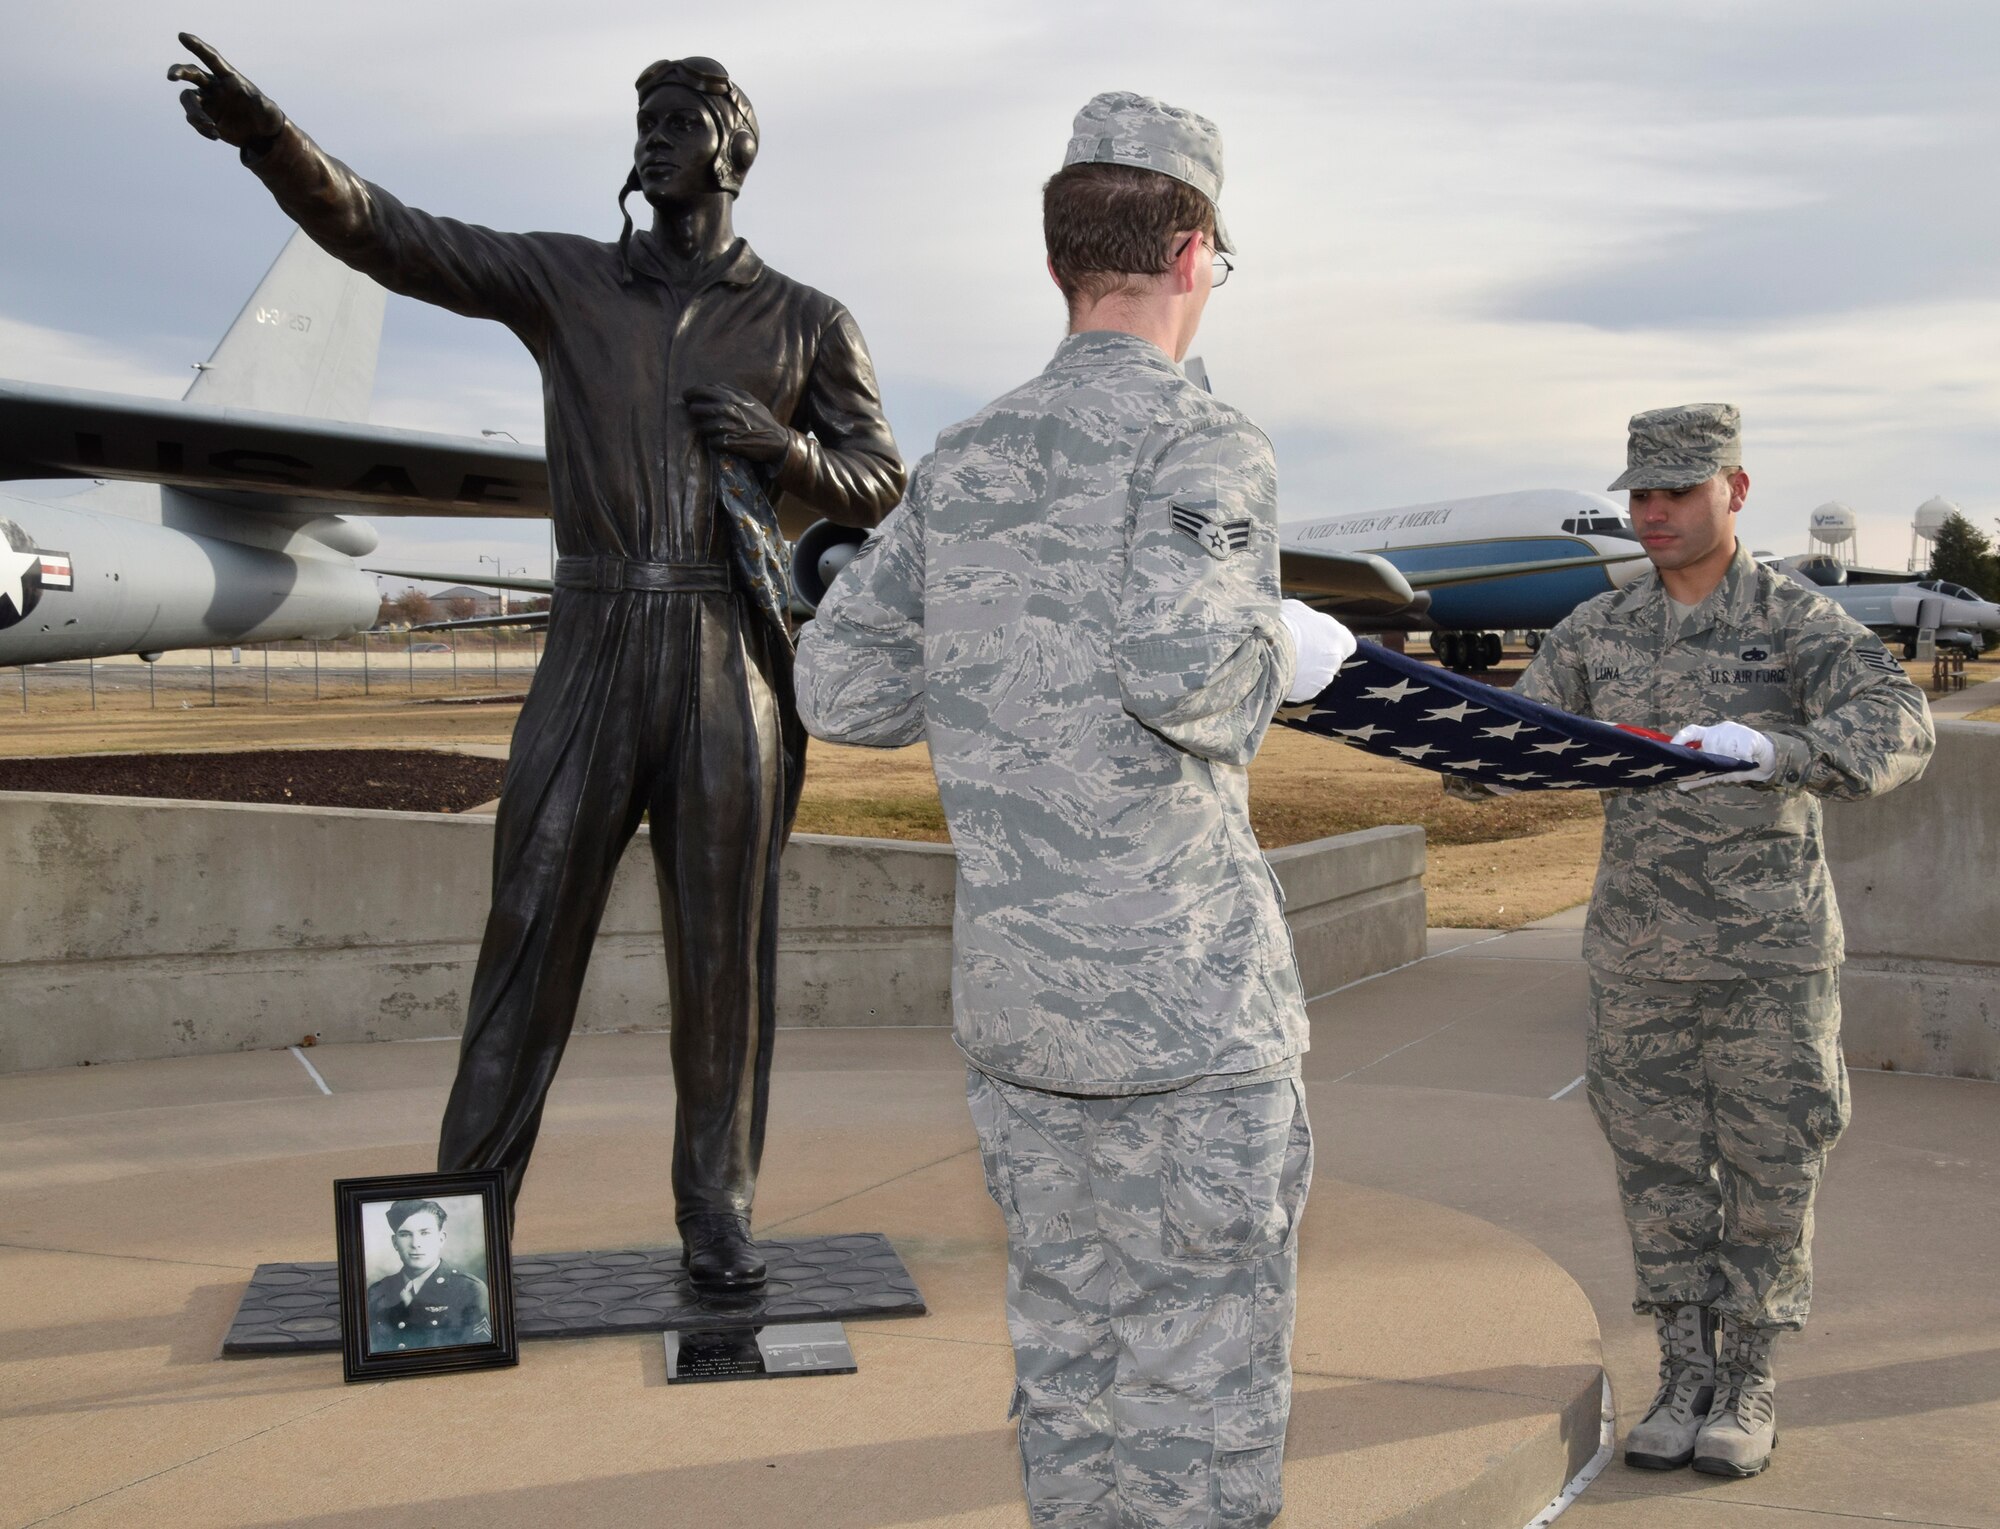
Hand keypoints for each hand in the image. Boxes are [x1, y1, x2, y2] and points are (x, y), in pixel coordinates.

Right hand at [167, 33, 284, 149]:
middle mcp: (214, 86)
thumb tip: (258, 99)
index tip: (182, 36)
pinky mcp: (205, 116)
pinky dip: (201, 127)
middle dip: (179, 71)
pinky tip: (215, 135)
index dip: (197, 47)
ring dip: (194, 112)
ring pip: (188, 99)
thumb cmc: (267, 116)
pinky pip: (193, 119)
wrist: (261, 135)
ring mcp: (208, 101)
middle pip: (192, 73)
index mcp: (229, 78)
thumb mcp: (269, 110)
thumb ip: (262, 103)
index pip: (212, 59)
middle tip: (171, 77)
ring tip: (210, 126)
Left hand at [685, 384, 791, 464]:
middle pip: (698, 408)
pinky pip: (712, 443)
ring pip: (703, 427)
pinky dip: (713, 444)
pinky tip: (718, 442)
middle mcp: (729, 410)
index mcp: (733, 397)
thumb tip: (715, 386)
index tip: (687, 396)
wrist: (776, 440)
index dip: (692, 392)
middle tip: (692, 411)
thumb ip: (732, 392)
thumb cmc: (762, 419)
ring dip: (703, 429)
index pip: (705, 390)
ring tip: (708, 430)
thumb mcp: (750, 400)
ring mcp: (729, 426)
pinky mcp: (730, 443)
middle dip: (694, 410)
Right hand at [1279, 599, 1357, 702]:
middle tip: (1298, 648)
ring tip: (1286, 660)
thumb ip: (1311, 619)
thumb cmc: (1282, 625)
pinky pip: (1304, 687)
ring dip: (1307, 670)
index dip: (1333, 641)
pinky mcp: (1307, 694)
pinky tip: (1283, 671)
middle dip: (1319, 656)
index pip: (1348, 644)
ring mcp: (1322, 680)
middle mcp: (1335, 661)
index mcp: (1338, 638)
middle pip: (1332, 660)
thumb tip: (1307, 620)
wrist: (1263, 651)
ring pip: (1318, 675)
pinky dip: (1296, 681)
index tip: (1320, 639)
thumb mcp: (1298, 610)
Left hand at [1672, 719, 1775, 789]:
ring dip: (1732, 759)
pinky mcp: (1750, 735)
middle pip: (1710, 744)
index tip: (1672, 746)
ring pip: (1725, 748)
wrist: (1767, 760)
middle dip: (1716, 757)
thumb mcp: (1718, 772)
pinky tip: (1749, 760)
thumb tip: (1680, 786)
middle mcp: (1720, 729)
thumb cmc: (1739, 764)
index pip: (1691, 732)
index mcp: (1709, 735)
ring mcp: (1736, 730)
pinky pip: (1742, 752)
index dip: (1680, 738)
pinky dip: (1744, 760)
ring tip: (1739, 761)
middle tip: (1724, 764)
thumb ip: (1700, 777)